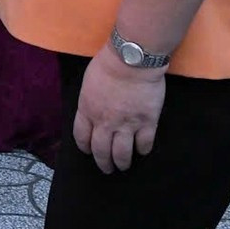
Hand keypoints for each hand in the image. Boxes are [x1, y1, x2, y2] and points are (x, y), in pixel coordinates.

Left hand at [72, 47, 164, 173]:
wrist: (133, 60)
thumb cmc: (108, 64)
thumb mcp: (88, 82)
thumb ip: (90, 101)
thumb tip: (93, 110)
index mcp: (88, 110)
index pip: (82, 137)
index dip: (85, 147)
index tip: (89, 151)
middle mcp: (105, 122)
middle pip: (101, 151)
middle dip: (103, 163)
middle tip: (107, 168)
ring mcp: (127, 124)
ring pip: (122, 154)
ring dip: (122, 163)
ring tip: (124, 166)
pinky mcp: (147, 123)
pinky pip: (144, 144)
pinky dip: (143, 150)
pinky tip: (142, 150)